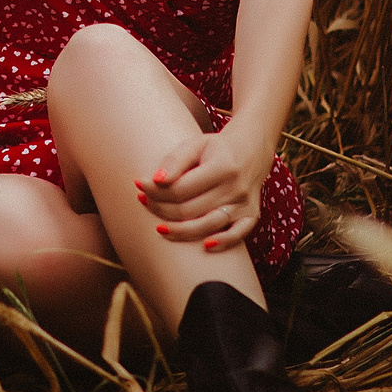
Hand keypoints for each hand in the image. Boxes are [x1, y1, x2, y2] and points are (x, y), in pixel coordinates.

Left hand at [136, 126, 273, 252]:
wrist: (251, 149)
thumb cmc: (216, 148)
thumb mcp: (195, 144)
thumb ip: (175, 160)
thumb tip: (156, 180)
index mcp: (222, 167)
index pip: (181, 188)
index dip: (156, 191)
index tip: (139, 185)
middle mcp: (235, 188)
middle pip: (190, 210)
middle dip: (161, 209)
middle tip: (144, 202)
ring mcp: (244, 204)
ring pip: (208, 225)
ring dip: (180, 231)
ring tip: (159, 228)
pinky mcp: (251, 215)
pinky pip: (237, 235)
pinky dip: (222, 243)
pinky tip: (204, 246)